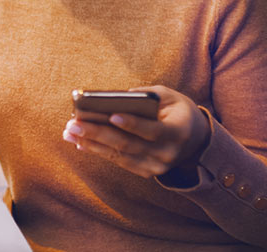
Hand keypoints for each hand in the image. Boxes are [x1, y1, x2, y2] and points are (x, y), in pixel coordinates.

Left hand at [62, 85, 211, 177]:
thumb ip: (148, 95)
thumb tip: (117, 98)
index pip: (152, 130)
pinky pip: (119, 162)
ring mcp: (156, 167)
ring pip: (119, 156)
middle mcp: (167, 154)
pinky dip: (99, 152)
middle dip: (98, 133)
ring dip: (91, 144)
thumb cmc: (179, 111)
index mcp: (178, 132)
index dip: (132, 123)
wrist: (197, 141)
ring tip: (70, 132)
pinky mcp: (146, 172)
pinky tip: (81, 142)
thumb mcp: (171, 96)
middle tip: (74, 123)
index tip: (111, 115)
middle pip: (128, 144)